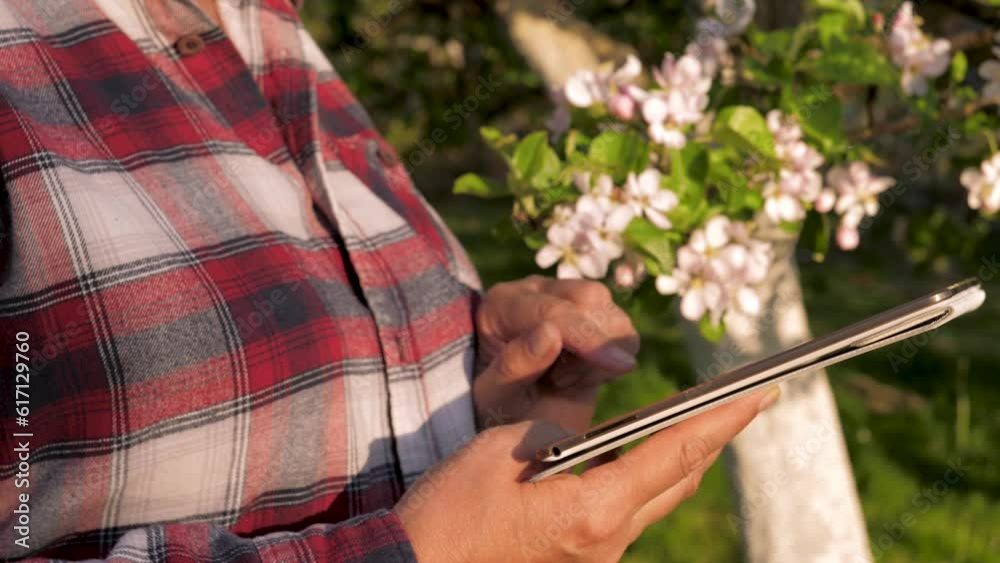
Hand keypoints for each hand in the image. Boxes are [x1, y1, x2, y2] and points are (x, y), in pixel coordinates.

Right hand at [395, 386, 779, 562]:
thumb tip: (583, 441)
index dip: (720, 421)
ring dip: (673, 458)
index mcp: (592, 511)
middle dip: (710, 438)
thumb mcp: (501, 451)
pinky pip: (624, 511)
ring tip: (688, 419)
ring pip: (653, 498)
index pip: (673, 456)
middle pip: (677, 481)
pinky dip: (637, 476)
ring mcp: (596, 556)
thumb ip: (556, 436)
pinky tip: (626, 454)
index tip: (758, 392)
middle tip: (738, 400)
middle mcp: (606, 541)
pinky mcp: (579, 558)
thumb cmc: (451, 512)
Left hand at [473, 276, 638, 431]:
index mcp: (501, 304)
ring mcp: (564, 299)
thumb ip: (515, 365)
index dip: (587, 336)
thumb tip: (550, 331)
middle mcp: (534, 292)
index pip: (552, 311)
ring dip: (603, 352)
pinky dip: (615, 356)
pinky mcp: (590, 317)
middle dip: (594, 345)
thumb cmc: (497, 407)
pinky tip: (585, 374)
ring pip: (611, 311)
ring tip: (567, 378)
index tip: (619, 365)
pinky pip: (623, 331)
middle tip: (559, 382)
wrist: (514, 417)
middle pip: (589, 297)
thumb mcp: (494, 397)